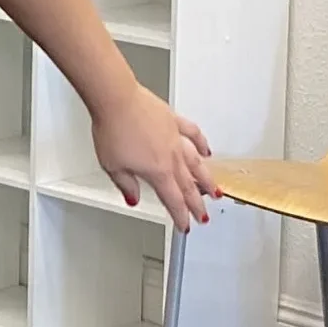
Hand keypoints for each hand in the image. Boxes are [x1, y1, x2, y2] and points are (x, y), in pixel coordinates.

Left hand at [91, 82, 216, 230]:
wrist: (117, 100)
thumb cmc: (113, 129)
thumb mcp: (112, 166)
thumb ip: (126, 185)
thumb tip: (133, 199)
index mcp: (157, 171)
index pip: (172, 200)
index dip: (180, 216)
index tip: (185, 225)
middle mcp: (171, 156)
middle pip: (188, 185)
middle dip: (197, 204)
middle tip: (204, 216)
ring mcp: (175, 138)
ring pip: (196, 163)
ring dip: (207, 179)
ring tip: (215, 190)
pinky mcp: (174, 121)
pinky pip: (193, 134)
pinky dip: (202, 144)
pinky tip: (207, 150)